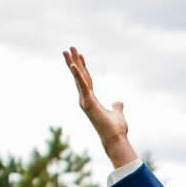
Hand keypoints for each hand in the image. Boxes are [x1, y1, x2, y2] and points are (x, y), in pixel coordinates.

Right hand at [62, 46, 138, 168]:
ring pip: (78, 78)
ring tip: (67, 51)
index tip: (80, 55)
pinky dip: (78, 75)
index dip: (83, 67)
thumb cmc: (116, 129)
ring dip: (72, 64)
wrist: (116, 138)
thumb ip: (117, 107)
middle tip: (68, 48)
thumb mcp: (117, 114)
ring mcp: (85, 101)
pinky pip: (82, 85)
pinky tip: (73, 65)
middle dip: (74, 61)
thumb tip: (118, 102)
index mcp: (91, 100)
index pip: (86, 80)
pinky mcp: (88, 103)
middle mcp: (85, 99)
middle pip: (79, 76)